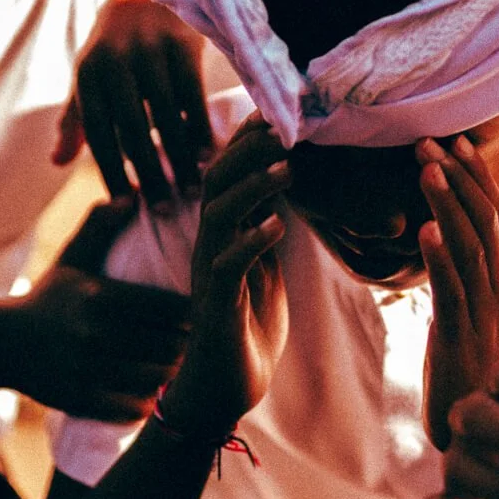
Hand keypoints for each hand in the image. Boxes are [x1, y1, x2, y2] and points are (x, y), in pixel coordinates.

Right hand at [13, 199, 190, 420]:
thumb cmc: (48, 298)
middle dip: (187, 348)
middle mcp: (96, 334)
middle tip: (194, 346)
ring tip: (176, 369)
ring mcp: (87, 370)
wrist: (0, 344)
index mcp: (102, 297)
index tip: (194, 316)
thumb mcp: (73, 258)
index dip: (191, 315)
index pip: (172, 308)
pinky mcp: (79, 400)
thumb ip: (101, 225)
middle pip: (171, 346)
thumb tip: (131, 194)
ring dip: (170, 376)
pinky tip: (149, 392)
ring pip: (156, 379)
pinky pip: (132, 407)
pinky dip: (146, 402)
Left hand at [53, 0, 210, 207]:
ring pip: (166, 117)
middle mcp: (116, 62)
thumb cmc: (114, 47)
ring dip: (180, 158)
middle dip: (148, 174)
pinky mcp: (181, 45)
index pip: (99, 133)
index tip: (124, 206)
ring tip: (191, 190)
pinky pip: (193, 96)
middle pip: (133, 130)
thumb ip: (75, 121)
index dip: (110, 171)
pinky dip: (201, 129)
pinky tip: (209, 156)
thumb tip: (56, 164)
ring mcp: (150, 52)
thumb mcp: (89, 77)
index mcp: (88, 74)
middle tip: (162, 211)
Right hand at [160, 117, 289, 439]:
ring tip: (287, 166)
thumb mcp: (265, 266)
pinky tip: (276, 227)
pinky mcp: (217, 305)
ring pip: (221, 216)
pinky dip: (253, 243)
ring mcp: (211, 273)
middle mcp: (212, 245)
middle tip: (284, 123)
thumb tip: (287, 187)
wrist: (224, 389)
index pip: (228, 171)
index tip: (280, 110)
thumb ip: (268, 227)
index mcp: (224, 233)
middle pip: (218, 180)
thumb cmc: (246, 326)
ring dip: (253, 187)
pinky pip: (229, 266)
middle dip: (248, 149)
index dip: (249, 140)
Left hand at [417, 134, 498, 451]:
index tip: (456, 141)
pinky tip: (423, 231)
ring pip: (469, 248)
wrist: (483, 425)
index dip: (477, 176)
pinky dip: (439, 258)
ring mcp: (485, 312)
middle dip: (456, 179)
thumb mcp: (488, 298)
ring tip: (425, 170)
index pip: (497, 213)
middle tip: (427, 143)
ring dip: (447, 206)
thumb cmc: (478, 357)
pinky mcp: (462, 336)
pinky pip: (451, 290)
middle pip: (484, 221)